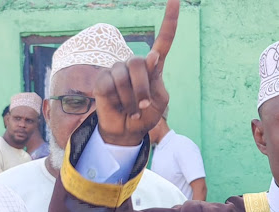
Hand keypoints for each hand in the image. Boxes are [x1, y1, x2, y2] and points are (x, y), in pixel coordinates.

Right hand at [94, 0, 178, 145]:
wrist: (128, 132)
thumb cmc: (146, 116)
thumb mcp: (159, 100)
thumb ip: (156, 79)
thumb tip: (153, 55)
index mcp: (154, 67)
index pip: (163, 40)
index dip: (169, 21)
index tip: (175, 0)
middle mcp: (134, 64)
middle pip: (140, 63)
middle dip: (143, 89)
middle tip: (144, 106)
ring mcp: (117, 70)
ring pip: (125, 76)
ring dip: (132, 99)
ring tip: (131, 110)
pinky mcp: (103, 79)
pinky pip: (112, 85)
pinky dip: (118, 100)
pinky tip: (118, 106)